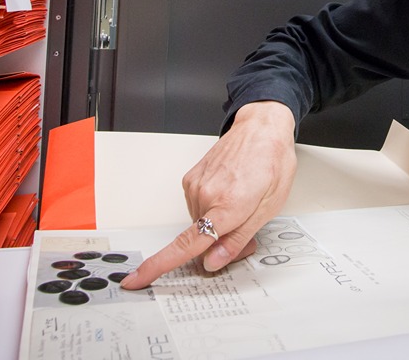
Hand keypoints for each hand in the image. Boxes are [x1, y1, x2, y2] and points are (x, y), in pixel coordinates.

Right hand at [120, 101, 296, 288]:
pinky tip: (229, 191)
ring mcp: (195, 185)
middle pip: (201, 239)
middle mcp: (205, 195)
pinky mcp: (190, 178)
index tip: (136, 280)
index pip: (187, 245)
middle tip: (246, 225)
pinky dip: (210, 208)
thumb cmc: (272, 162)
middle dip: (220, 242)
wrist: (261, 128)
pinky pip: (196, 207)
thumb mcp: (269, 208)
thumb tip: (213, 262)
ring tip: (241, 201)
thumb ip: (238, 239)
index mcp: (228, 205)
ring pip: (198, 223)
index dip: (158, 266)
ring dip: (216, 223)